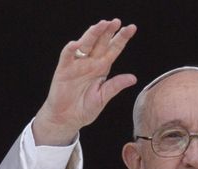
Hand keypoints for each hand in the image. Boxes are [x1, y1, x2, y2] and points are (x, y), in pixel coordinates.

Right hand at [33, 19, 137, 145]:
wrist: (67, 119)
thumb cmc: (85, 109)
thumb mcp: (103, 97)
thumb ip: (115, 86)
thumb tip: (133, 78)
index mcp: (102, 68)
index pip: (114, 49)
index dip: (122, 38)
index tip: (132, 28)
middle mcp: (90, 63)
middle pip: (101, 43)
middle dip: (108, 31)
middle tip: (116, 21)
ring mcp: (77, 65)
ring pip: (85, 44)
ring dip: (93, 34)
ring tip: (101, 25)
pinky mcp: (64, 70)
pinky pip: (67, 56)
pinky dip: (71, 49)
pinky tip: (77, 43)